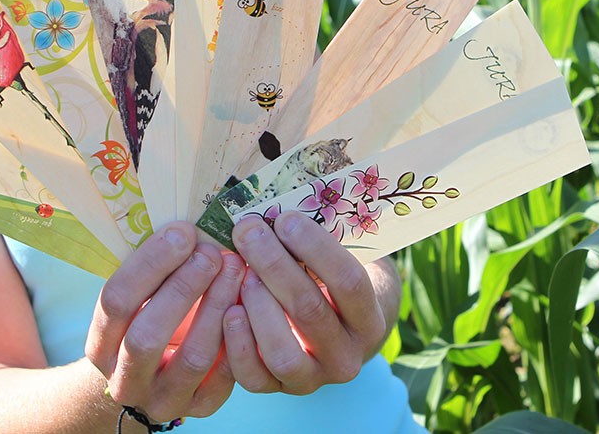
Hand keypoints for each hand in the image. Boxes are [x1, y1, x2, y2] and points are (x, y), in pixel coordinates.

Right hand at [85, 222, 244, 422]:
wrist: (153, 378)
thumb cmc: (149, 316)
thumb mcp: (141, 295)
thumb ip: (157, 269)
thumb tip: (189, 224)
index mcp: (101, 344)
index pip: (116, 301)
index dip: (150, 263)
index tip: (183, 231)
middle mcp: (124, 379)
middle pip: (148, 335)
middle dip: (184, 287)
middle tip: (212, 252)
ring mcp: (162, 400)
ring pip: (192, 358)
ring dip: (217, 308)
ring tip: (235, 269)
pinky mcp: (199, 409)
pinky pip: (223, 379)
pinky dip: (238, 340)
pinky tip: (248, 305)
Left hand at [224, 212, 386, 395]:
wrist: (337, 328)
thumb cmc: (332, 278)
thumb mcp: (339, 257)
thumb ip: (314, 241)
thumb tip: (274, 209)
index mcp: (369, 318)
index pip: (348, 282)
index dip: (315, 248)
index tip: (285, 218)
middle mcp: (346, 356)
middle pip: (309, 310)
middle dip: (273, 264)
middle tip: (248, 230)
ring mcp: (313, 378)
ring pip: (282, 353)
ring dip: (257, 306)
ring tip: (242, 271)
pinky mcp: (279, 390)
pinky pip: (254, 378)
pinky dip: (237, 345)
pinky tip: (229, 309)